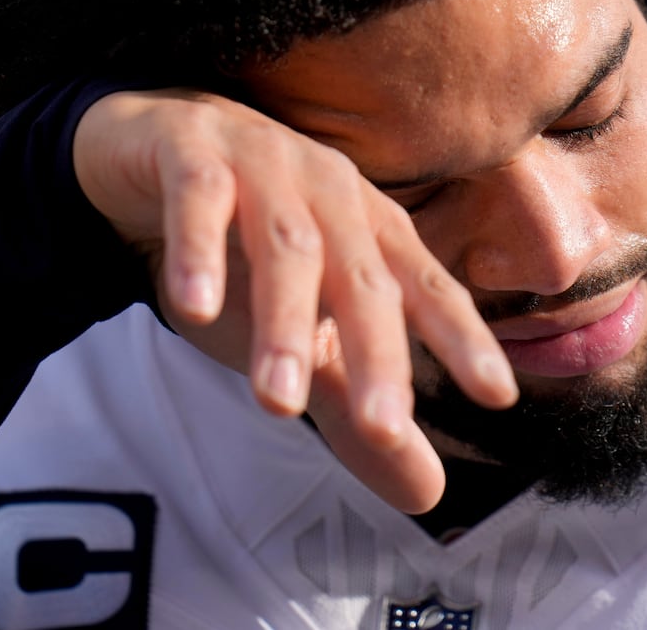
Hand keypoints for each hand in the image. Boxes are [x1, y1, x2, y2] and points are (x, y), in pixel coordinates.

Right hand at [72, 88, 517, 511]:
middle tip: (381, 428)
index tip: (498, 396)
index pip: (424, 287)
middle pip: (361, 276)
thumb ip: (357, 408)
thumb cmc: (241, 248)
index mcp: (368, 229)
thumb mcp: (303, 335)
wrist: (148, 152)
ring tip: (275, 399)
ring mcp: (264, 164)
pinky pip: (199, 199)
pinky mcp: (191, 152)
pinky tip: (195, 307)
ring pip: (286, 246)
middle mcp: (330, 192)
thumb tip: (430, 494)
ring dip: (285, 321)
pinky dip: (199, 251)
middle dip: (376, 352)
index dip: (461, 337)